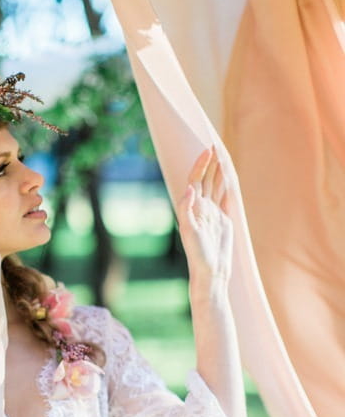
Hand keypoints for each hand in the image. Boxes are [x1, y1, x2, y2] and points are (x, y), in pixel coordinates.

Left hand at [177, 146, 232, 285]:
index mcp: (193, 208)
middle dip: (210, 163)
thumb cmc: (197, 254)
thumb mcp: (190, 232)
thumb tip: (190, 189)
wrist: (211, 271)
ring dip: (219, 172)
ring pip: (216, 187)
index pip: (196, 180)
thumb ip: (187, 210)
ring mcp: (213, 214)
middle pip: (206, 180)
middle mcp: (202, 208)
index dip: (201, 165)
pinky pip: (226, 200)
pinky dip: (227, 188)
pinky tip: (228, 179)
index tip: (208, 151)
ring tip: (222, 156)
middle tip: (215, 145)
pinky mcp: (224, 221)